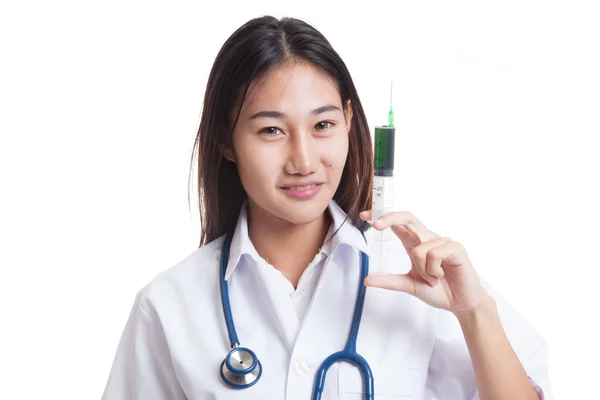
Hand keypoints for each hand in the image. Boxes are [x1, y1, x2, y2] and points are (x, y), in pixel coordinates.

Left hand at [360, 210, 489, 314]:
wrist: (461, 303)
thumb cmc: (438, 291)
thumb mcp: (409, 286)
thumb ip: (390, 281)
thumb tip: (367, 280)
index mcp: (415, 244)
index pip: (397, 224)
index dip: (382, 216)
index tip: (364, 216)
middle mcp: (427, 239)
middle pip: (407, 218)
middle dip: (390, 218)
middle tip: (376, 225)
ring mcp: (442, 241)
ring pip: (418, 248)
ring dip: (421, 270)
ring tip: (432, 279)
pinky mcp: (455, 247)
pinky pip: (434, 254)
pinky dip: (433, 270)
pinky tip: (441, 275)